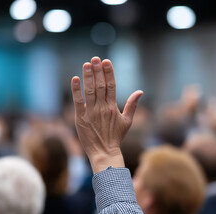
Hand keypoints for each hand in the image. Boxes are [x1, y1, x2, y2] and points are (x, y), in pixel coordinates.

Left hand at [71, 57, 142, 173]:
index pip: (111, 85)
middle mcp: (103, 108)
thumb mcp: (127, 121)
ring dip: (88, 77)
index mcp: (113, 107)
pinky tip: (75, 79)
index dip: (109, 72)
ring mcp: (91, 113)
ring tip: (87, 64)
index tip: (106, 61)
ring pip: (90, 91)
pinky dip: (76, 90)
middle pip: (101, 85)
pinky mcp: (81, 118)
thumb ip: (133, 105)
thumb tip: (140, 91)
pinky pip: (78, 102)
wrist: (104, 152)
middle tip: (95, 58)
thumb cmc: (115, 137)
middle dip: (98, 71)